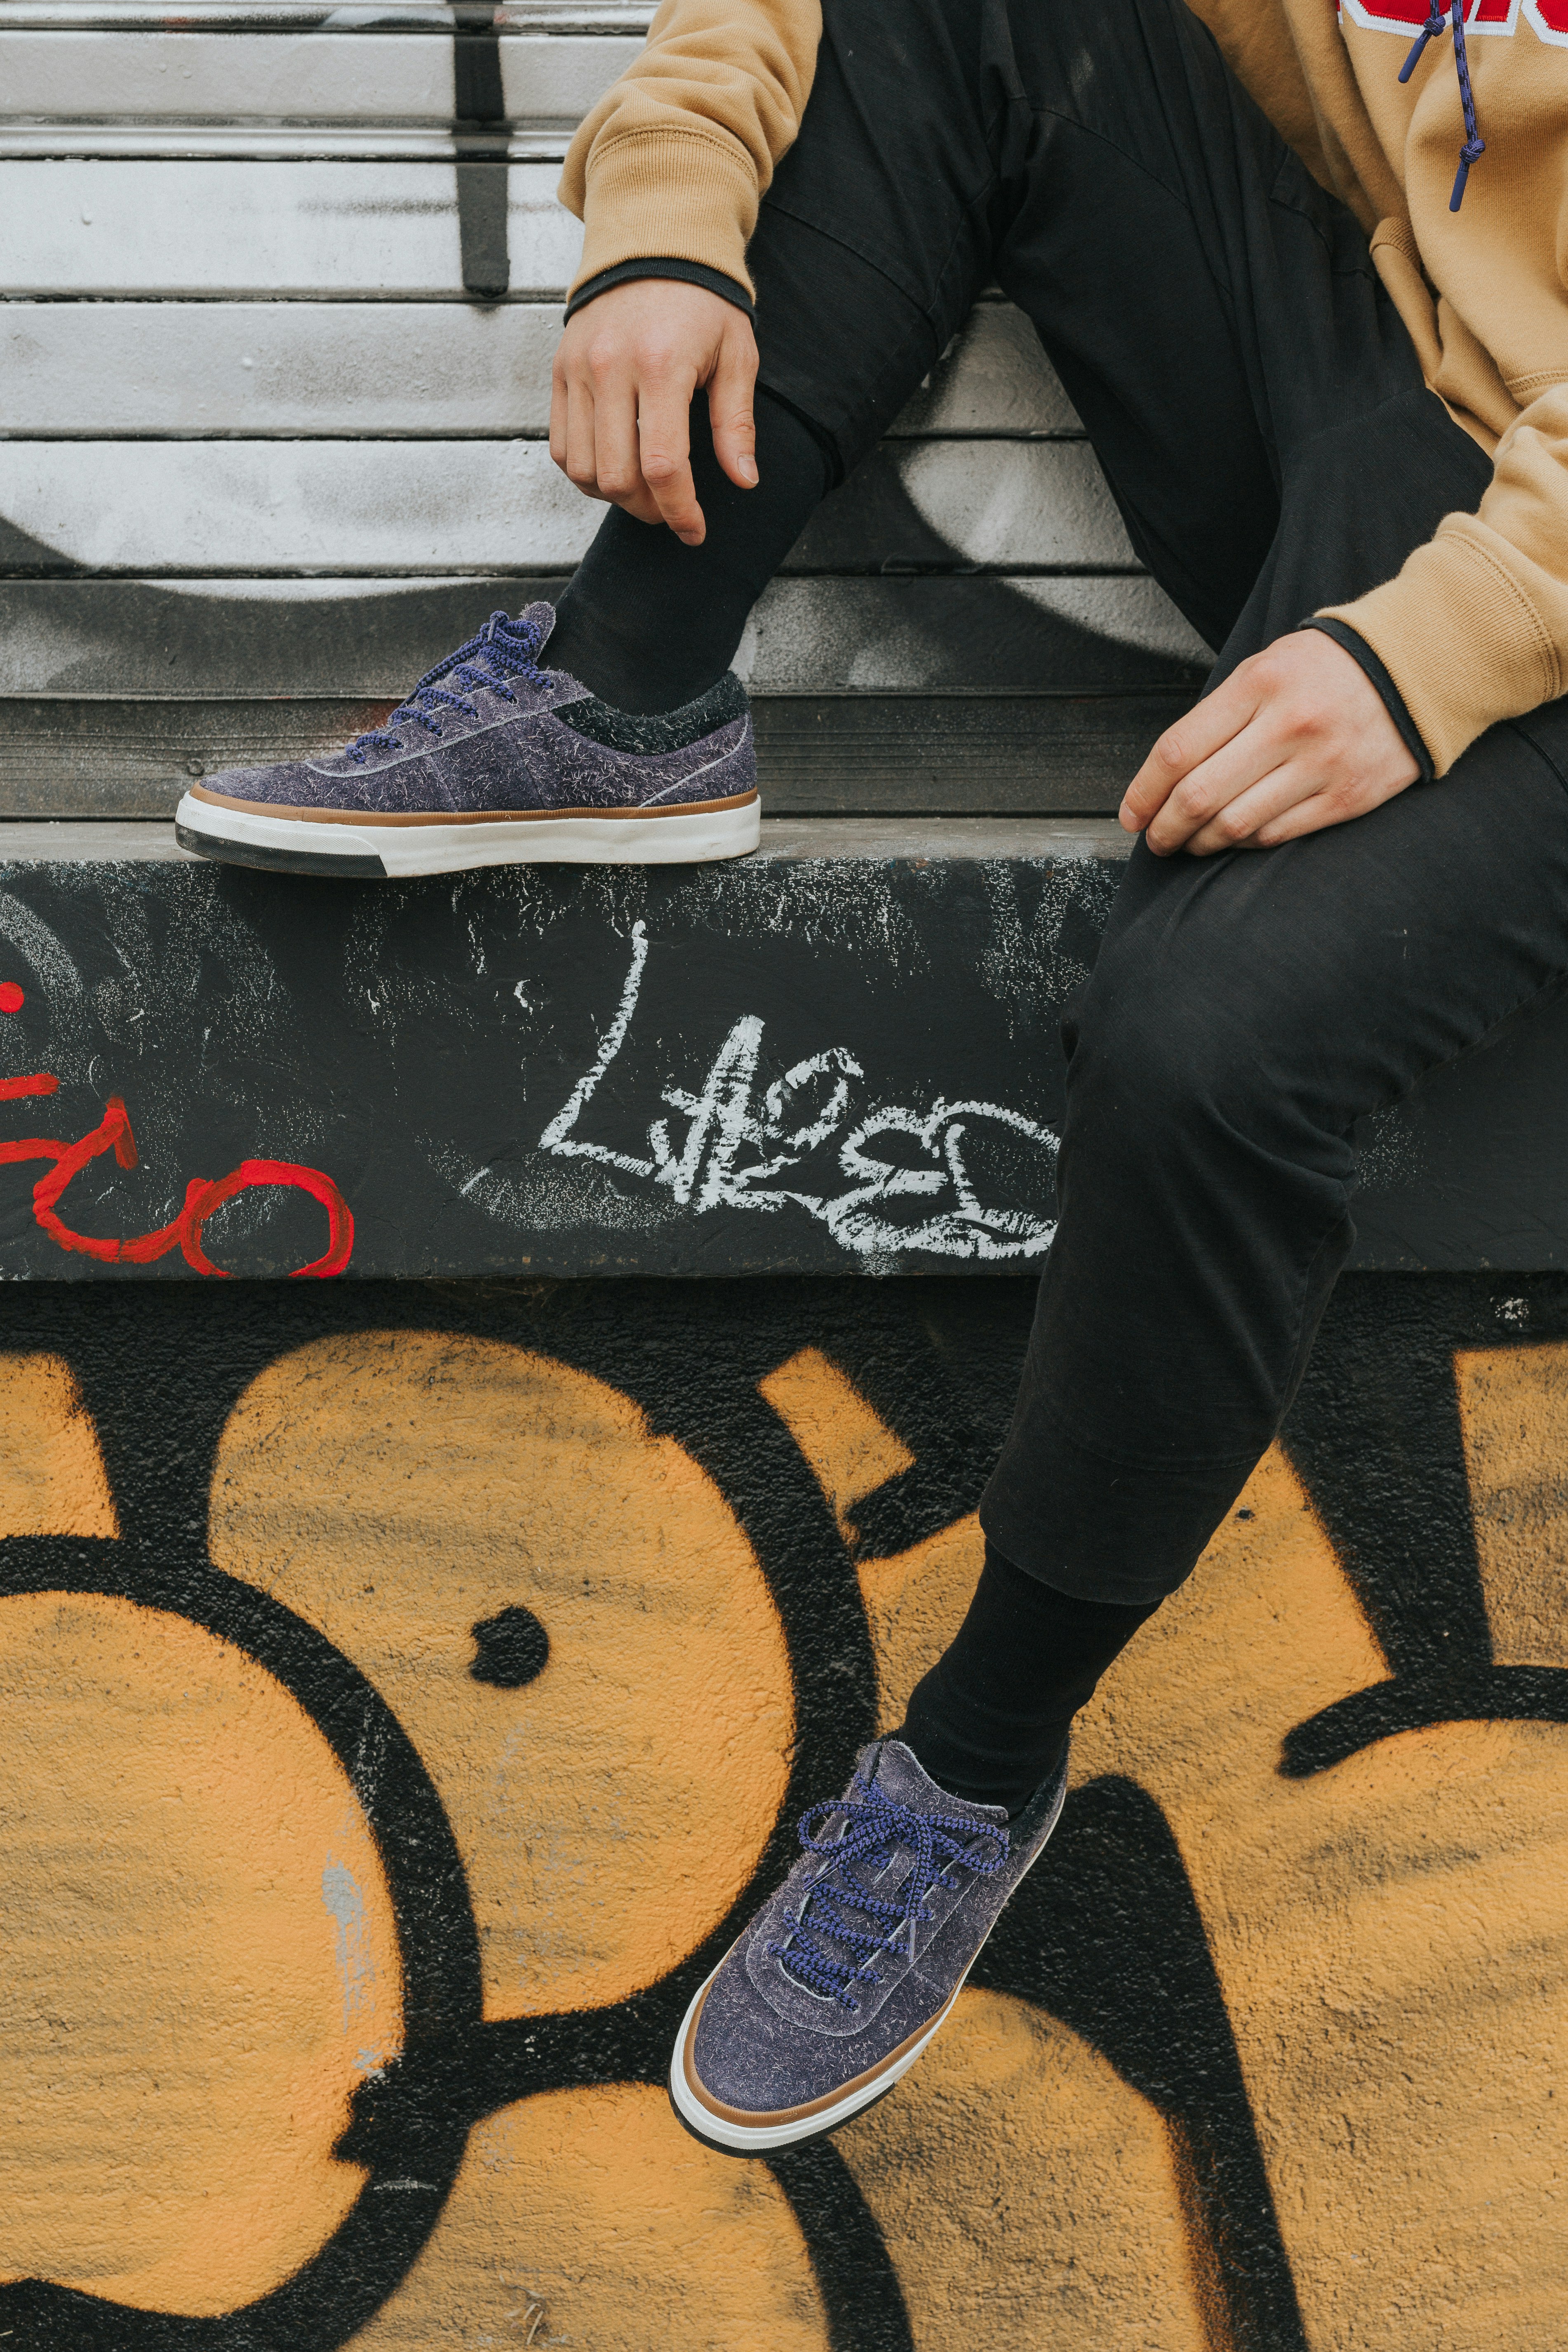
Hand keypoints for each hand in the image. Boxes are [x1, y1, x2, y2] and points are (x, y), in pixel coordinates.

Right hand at [550, 279, 758, 545]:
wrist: (652, 244)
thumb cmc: (702, 300)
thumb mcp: (736, 354)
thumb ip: (736, 422)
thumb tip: (744, 480)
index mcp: (661, 365)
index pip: (663, 466)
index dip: (680, 511)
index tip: (694, 530)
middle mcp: (611, 368)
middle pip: (617, 477)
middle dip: (649, 509)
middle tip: (672, 510)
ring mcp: (578, 370)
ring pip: (583, 470)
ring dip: (615, 496)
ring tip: (644, 490)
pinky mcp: (560, 372)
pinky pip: (562, 447)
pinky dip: (586, 473)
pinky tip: (616, 467)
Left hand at [1120, 629, 1420, 856]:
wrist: (1418, 667)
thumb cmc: (1327, 669)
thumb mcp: (1267, 667)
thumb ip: (1221, 715)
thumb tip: (1167, 775)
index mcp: (1260, 684)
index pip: (1179, 750)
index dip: (1144, 791)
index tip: (1131, 814)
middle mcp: (1289, 725)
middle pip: (1199, 795)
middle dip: (1165, 828)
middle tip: (1155, 839)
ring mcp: (1321, 764)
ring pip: (1235, 824)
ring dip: (1200, 842)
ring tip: (1189, 842)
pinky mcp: (1348, 796)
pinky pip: (1276, 834)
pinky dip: (1244, 842)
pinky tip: (1233, 837)